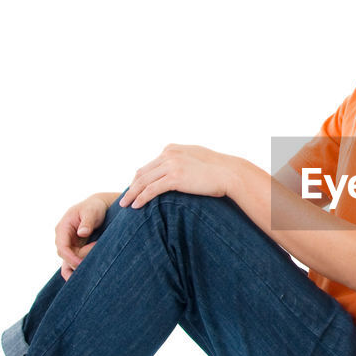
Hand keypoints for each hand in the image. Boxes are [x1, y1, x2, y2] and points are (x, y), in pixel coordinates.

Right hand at [55, 194, 109, 278]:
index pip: (62, 247)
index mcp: (63, 228)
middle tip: (95, 262)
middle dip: (79, 261)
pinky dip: (78, 269)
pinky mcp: (76, 249)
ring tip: (89, 276)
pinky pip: (74, 262)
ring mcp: (69, 245)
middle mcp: (63, 238)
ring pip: (69, 262)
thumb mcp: (91, 211)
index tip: (81, 263)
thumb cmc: (94, 207)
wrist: (99, 207)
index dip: (70, 257)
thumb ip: (87, 222)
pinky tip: (86, 279)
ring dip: (79, 267)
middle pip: (67, 257)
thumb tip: (82, 233)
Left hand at [119, 144, 242, 210]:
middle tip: (124, 198)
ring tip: (125, 205)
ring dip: (132, 194)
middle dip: (132, 186)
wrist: (231, 173)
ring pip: (144, 181)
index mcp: (172, 149)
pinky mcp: (174, 177)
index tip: (134, 190)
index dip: (140, 179)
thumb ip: (184, 162)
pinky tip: (136, 206)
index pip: (150, 165)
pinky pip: (151, 189)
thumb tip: (180, 173)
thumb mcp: (197, 160)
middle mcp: (169, 154)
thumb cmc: (219, 171)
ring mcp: (171, 164)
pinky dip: (141, 198)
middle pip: (143, 172)